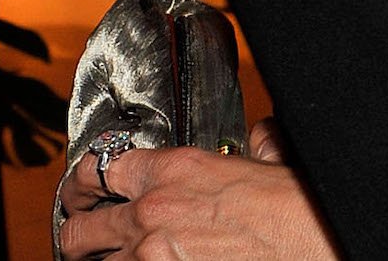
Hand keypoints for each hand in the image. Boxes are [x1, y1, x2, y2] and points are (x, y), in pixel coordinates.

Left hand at [57, 129, 338, 259]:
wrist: (308, 243)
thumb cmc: (294, 207)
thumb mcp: (271, 160)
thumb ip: (255, 144)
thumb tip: (260, 137)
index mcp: (175, 169)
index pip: (101, 168)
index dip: (85, 183)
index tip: (83, 193)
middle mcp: (151, 212)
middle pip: (79, 230)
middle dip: (79, 237)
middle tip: (85, 240)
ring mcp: (149, 258)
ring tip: (116, 260)